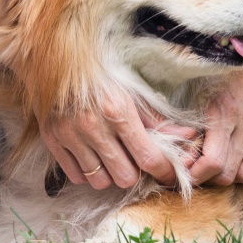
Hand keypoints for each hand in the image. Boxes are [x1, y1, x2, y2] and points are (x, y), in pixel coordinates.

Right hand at [36, 88, 197, 191]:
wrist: (58, 60)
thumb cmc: (101, 75)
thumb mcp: (131, 90)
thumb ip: (158, 119)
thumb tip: (189, 136)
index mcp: (118, 111)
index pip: (148, 157)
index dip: (164, 170)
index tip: (169, 172)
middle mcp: (94, 127)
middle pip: (125, 177)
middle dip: (134, 172)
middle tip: (134, 159)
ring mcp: (71, 136)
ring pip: (101, 182)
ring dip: (110, 174)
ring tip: (112, 157)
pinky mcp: (53, 142)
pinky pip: (77, 177)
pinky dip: (87, 172)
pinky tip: (92, 156)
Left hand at [188, 60, 242, 186]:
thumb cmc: (218, 79)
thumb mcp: (197, 96)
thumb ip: (189, 128)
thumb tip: (181, 161)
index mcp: (224, 112)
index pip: (214, 161)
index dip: (198, 175)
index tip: (187, 174)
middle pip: (230, 173)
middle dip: (212, 178)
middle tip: (202, 171)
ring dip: (233, 178)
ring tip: (222, 167)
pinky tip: (238, 161)